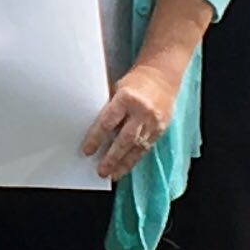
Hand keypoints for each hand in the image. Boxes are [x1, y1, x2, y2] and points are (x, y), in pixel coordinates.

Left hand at [82, 55, 187, 180]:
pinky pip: (146, 147)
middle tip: (101, 171)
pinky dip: (135, 158)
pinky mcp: (161, 128)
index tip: (87, 151)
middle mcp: (141, 111)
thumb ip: (108, 109)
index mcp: (127, 98)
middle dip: (112, 157)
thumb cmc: (136, 81)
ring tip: (113, 174)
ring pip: (137, 147)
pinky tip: (126, 166)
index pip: (108, 122)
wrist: (162, 75)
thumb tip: (94, 130)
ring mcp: (153, 121)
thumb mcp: (117, 89)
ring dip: (124, 163)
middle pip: (124, 139)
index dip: (96, 138)